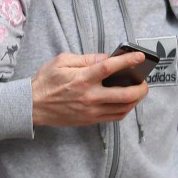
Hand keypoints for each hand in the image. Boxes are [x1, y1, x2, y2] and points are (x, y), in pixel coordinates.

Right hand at [31, 52, 147, 127]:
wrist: (33, 106)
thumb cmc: (46, 81)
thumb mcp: (62, 61)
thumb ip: (85, 58)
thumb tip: (106, 58)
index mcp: (82, 78)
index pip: (110, 68)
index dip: (128, 61)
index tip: (140, 57)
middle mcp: (90, 96)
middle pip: (125, 95)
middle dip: (141, 88)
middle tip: (144, 81)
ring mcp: (91, 111)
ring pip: (123, 109)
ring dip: (135, 100)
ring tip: (138, 91)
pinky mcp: (90, 120)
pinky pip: (114, 117)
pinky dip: (125, 109)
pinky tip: (126, 101)